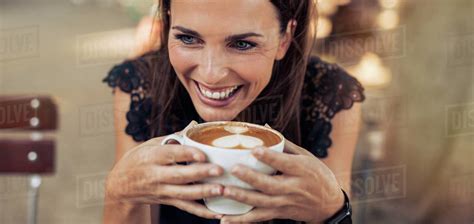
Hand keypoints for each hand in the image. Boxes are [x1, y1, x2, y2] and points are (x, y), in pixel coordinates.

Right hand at [105, 123, 224, 219]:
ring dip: (203, 192)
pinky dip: (201, 212)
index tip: (202, 154)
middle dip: (200, 173)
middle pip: (179, 175)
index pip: (171, 154)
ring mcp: (161, 190)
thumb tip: (194, 125)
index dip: (187, 154)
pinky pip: (185, 207)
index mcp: (152, 157)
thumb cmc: (138, 160)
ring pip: (183, 193)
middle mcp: (156, 175)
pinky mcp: (167, 201)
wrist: (120, 185)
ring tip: (221, 189)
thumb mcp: (151, 145)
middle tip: (219, 170)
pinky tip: (216, 213)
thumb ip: (174, 137)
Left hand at [220, 142, 344, 222]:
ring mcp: (286, 203)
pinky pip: (259, 218)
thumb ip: (284, 144)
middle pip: (270, 185)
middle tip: (233, 169)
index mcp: (302, 170)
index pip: (285, 163)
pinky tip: (225, 219)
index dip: (270, 157)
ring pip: (262, 203)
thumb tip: (263, 127)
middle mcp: (294, 188)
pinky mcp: (280, 213)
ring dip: (242, 198)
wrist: (329, 204)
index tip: (255, 149)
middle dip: (251, 178)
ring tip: (224, 191)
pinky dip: (242, 220)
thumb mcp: (306, 157)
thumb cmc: (316, 174)